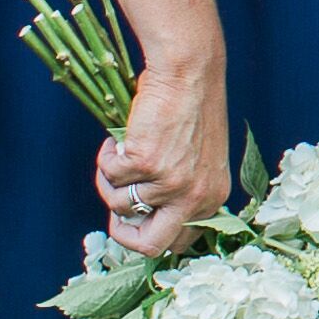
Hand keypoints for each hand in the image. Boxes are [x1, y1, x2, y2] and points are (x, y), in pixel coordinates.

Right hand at [96, 50, 233, 256]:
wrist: (188, 72)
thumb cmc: (191, 111)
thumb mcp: (197, 161)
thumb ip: (178, 193)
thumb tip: (139, 220)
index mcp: (212, 197)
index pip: (180, 242)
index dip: (150, 236)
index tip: (134, 223)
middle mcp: (195, 196)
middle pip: (151, 246)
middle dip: (124, 235)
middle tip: (115, 215)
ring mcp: (170, 182)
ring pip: (119, 205)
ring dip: (110, 181)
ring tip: (121, 154)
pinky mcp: (145, 163)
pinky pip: (109, 175)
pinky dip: (106, 158)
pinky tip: (118, 140)